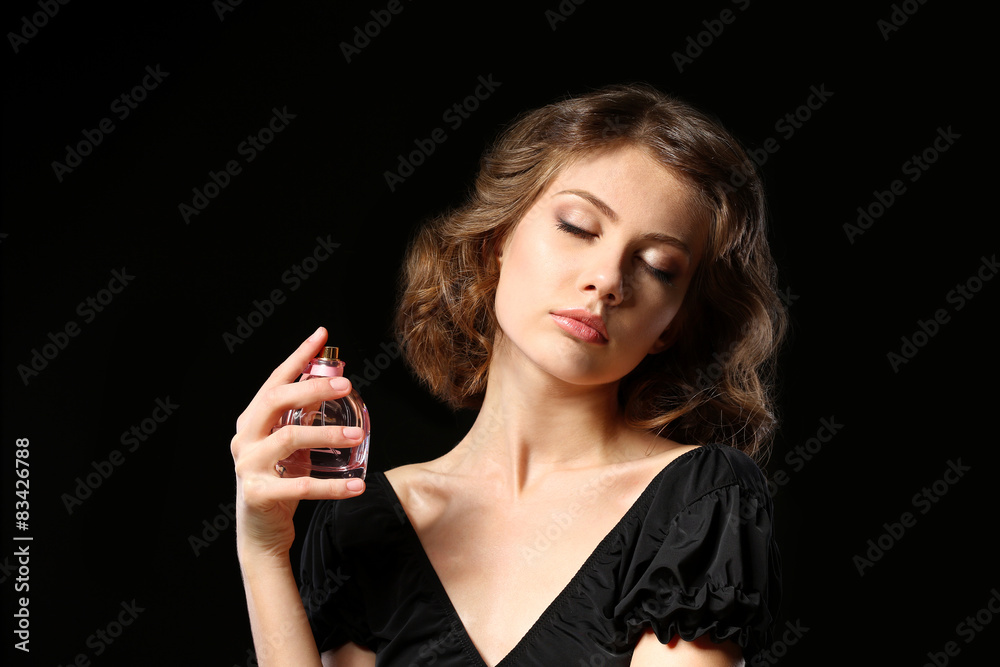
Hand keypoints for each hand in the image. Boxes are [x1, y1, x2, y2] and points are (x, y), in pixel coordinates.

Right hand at [231, 326, 366, 559]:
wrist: (260, 533)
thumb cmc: (278, 481)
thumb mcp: (291, 445)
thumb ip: (304, 417)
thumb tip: (331, 385)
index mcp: (253, 420)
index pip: (275, 380)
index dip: (298, 356)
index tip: (322, 334)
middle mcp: (246, 438)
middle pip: (276, 400)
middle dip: (312, 388)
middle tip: (347, 385)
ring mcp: (248, 466)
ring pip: (288, 439)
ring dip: (326, 435)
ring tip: (357, 437)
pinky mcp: (258, 494)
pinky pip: (299, 486)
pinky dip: (331, 487)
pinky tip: (357, 485)